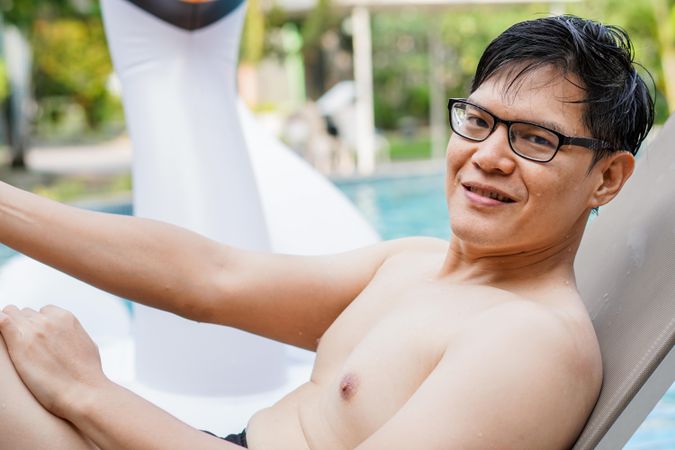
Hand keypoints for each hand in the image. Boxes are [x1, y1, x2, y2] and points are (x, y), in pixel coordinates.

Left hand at [0, 304, 107, 418]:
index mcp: (66, 318)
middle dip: (25, 327)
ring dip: (11, 328)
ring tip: (16, 349)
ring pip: (11, 315)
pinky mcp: (20, 343)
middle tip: (27, 348)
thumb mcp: (86, 344)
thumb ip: (72, 334)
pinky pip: (1, 321)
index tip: (38, 339)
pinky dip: (0, 325)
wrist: (83, 391)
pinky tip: (2, 337)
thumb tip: (66, 336)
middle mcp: (49, 320)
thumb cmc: (87, 374)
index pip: (43, 311)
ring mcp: (34, 330)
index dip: (39, 325)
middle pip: (26, 313)